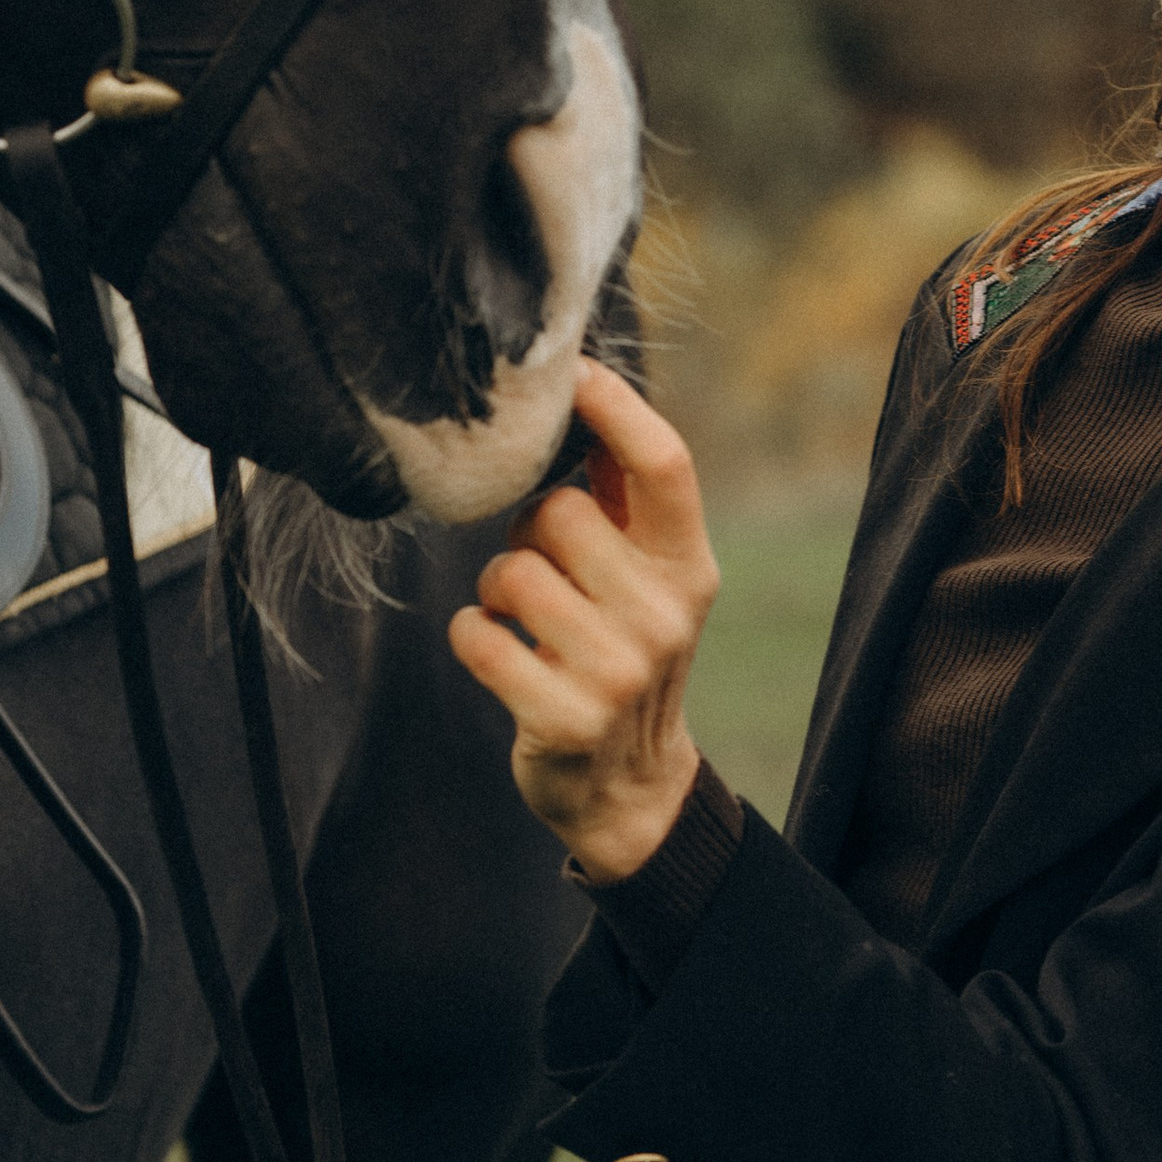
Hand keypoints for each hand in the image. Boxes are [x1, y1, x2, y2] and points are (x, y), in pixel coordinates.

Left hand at [447, 357, 719, 881]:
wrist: (629, 788)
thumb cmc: (624, 654)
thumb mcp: (649, 582)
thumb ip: (624, 502)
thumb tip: (581, 393)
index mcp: (690, 568)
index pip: (664, 465)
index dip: (615, 407)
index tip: (572, 372)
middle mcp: (665, 615)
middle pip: (558, 512)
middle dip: (526, 529)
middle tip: (536, 563)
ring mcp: (618, 671)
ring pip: (511, 571)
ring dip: (495, 588)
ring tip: (519, 617)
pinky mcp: (564, 718)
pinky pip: (475, 635)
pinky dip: (471, 634)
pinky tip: (500, 653)